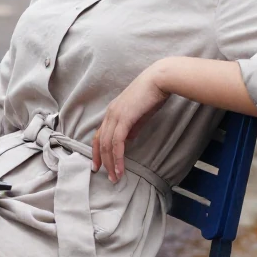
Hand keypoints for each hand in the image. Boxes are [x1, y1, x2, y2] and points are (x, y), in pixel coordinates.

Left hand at [92, 63, 170, 182]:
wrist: (159, 80)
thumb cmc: (152, 95)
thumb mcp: (139, 115)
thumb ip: (132, 127)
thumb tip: (127, 140)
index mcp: (112, 112)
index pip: (99, 135)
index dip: (97, 151)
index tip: (98, 165)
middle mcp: (110, 114)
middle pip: (100, 142)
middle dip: (102, 161)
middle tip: (107, 176)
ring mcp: (115, 116)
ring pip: (107, 145)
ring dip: (110, 163)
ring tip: (115, 177)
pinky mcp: (124, 118)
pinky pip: (117, 142)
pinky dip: (118, 157)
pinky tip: (121, 168)